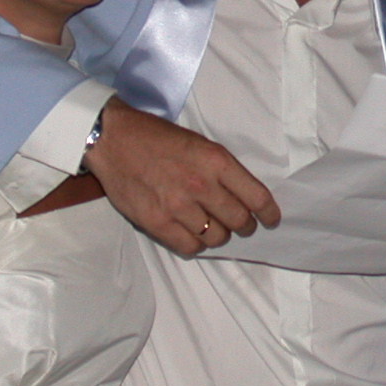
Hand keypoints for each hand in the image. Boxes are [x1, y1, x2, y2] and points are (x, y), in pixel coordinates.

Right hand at [84, 99, 277, 254]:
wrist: (114, 140)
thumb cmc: (158, 138)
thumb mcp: (200, 144)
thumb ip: (223, 170)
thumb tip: (244, 197)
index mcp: (216, 161)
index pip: (257, 197)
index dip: (269, 213)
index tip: (271, 219)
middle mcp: (201, 185)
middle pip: (239, 221)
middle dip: (244, 226)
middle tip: (239, 224)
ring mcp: (178, 206)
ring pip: (217, 237)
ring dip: (219, 235)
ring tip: (211, 227)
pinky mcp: (157, 222)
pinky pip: (190, 247)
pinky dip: (196, 244)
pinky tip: (192, 234)